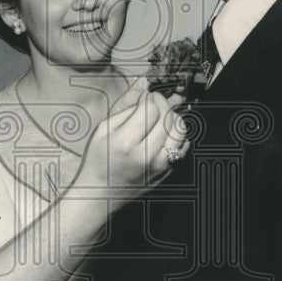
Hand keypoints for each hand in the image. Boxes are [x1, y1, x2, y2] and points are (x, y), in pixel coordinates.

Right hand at [77, 77, 188, 201]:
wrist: (101, 194)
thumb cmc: (98, 160)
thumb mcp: (103, 129)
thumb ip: (125, 107)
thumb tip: (144, 87)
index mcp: (125, 142)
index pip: (151, 108)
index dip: (150, 98)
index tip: (144, 98)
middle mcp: (145, 155)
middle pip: (168, 117)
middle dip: (162, 104)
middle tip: (153, 103)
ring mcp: (159, 165)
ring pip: (180, 130)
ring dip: (172, 118)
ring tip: (160, 118)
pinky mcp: (167, 172)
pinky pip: (183, 146)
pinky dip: (176, 135)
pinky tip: (163, 134)